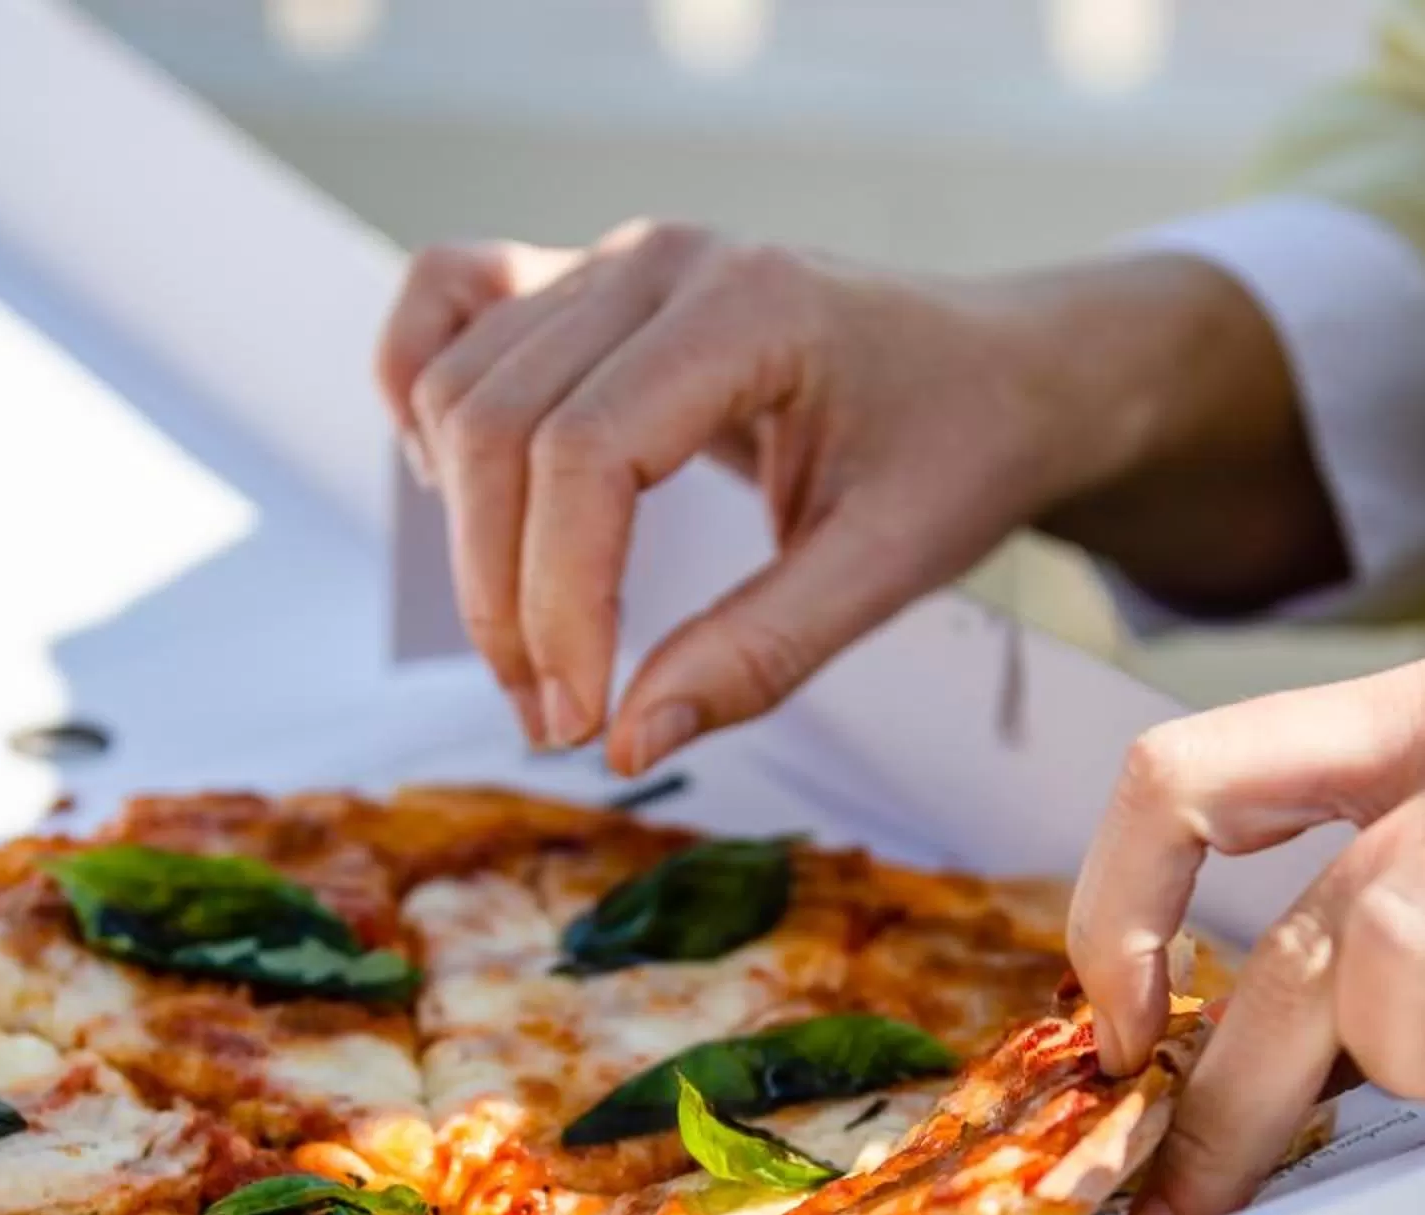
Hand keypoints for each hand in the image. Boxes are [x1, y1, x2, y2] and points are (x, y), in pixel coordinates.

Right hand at [374, 225, 1336, 772]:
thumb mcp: (891, 566)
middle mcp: (660, 264)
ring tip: (529, 653)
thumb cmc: (959, 451)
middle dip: (500, 592)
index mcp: (749, 308)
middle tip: (551, 717)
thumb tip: (624, 742)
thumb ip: (760, 653)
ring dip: (463, 533)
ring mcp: (613, 262)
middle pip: (497, 424)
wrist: (1003, 369)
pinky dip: (420, 398)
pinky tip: (458, 501)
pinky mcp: (586, 283)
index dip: (558, 600)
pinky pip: (448, 306)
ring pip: (456, 385)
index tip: (575, 719)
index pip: (586, 453)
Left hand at [1067, 656, 1424, 1214]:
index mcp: (1422, 722)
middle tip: (1203, 1204)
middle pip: (1287, 933)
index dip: (1113, 909)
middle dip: (1229, 1105)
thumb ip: (1390, 921)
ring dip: (1406, 1061)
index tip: (1110, 1029)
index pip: (1191, 777)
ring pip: (1384, 948)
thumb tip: (1246, 1058)